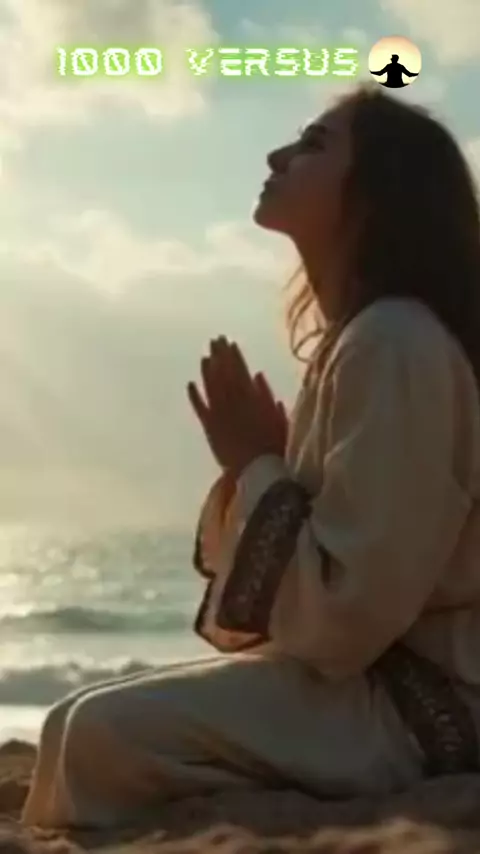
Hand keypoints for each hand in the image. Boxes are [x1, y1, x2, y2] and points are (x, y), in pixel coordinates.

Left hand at [187, 336, 287, 474]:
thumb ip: (266, 395)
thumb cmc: (275, 447)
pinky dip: (194, 396)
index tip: (230, 342)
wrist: (258, 471)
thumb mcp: (279, 417)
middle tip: (215, 340)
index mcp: (251, 397)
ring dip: (207, 370)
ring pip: (211, 387)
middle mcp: (232, 401)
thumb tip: (256, 374)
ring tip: (205, 357)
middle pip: (223, 374)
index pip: (239, 370)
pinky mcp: (209, 428)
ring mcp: (219, 414)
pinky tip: (190, 384)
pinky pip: (200, 408)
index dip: (234, 356)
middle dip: (219, 356)